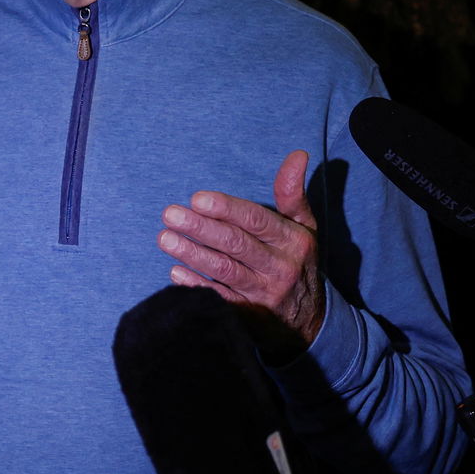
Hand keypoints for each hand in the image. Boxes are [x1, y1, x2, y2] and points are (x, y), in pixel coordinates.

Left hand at [159, 150, 323, 353]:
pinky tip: (175, 272)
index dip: (227, 209)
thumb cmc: (296, 260)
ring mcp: (264, 293)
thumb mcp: (304, 227)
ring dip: (192, 254)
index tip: (197, 198)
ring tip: (164, 238)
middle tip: (170, 214)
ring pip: (224, 271)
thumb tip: (297, 154)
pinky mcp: (249, 316)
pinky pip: (220, 299)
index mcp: (293, 240)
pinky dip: (197, 286)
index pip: (257, 220)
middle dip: (201, 228)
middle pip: (236, 244)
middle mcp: (280, 267)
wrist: (309, 319)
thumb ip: (292, 193)